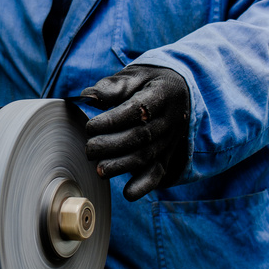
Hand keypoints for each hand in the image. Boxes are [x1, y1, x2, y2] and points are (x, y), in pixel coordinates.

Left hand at [81, 65, 189, 200]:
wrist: (179, 91)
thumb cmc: (150, 82)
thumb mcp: (135, 74)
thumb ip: (113, 86)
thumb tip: (88, 97)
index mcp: (163, 94)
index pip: (138, 110)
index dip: (113, 121)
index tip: (91, 127)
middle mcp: (170, 119)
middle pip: (141, 137)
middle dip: (112, 145)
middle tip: (90, 149)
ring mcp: (170, 140)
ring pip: (147, 157)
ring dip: (122, 166)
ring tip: (99, 169)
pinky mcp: (167, 155)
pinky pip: (158, 173)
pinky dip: (144, 186)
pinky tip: (128, 194)